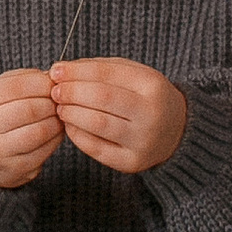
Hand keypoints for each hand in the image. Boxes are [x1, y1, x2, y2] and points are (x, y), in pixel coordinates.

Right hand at [0, 69, 60, 189]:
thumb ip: (23, 79)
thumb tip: (52, 77)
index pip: (17, 86)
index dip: (42, 84)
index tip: (53, 85)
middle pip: (31, 109)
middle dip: (52, 104)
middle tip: (59, 102)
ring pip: (40, 131)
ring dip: (56, 122)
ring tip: (58, 117)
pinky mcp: (13, 169)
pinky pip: (44, 151)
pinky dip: (55, 139)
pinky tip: (54, 133)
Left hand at [49, 57, 187, 175]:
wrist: (176, 130)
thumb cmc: (145, 97)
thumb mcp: (132, 74)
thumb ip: (99, 69)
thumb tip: (61, 71)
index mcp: (152, 85)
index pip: (106, 74)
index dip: (76, 72)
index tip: (56, 71)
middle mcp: (151, 114)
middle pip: (101, 98)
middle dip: (71, 92)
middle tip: (55, 91)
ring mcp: (143, 141)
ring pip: (98, 124)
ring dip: (71, 113)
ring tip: (61, 107)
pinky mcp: (132, 162)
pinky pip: (96, 149)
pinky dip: (77, 135)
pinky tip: (70, 126)